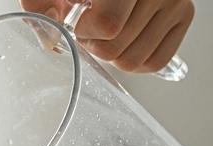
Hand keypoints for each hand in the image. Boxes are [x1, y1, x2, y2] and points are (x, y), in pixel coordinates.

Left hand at [21, 0, 193, 72]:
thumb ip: (40, 4)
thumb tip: (50, 31)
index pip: (108, 25)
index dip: (86, 33)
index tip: (81, 23)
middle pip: (115, 49)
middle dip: (97, 46)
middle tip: (95, 31)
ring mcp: (174, 0)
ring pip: (133, 61)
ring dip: (114, 55)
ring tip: (112, 34)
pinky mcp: (183, 14)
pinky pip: (155, 62)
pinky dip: (136, 62)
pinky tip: (127, 42)